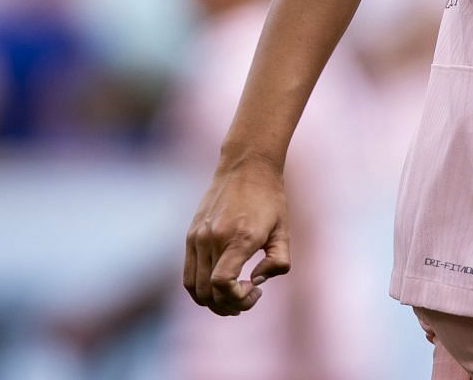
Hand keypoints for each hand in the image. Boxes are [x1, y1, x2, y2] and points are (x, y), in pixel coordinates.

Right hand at [183, 156, 291, 314]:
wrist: (246, 167)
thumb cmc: (270, 199)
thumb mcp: (284, 231)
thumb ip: (278, 262)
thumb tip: (255, 281)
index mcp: (239, 238)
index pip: (222, 284)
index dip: (237, 299)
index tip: (255, 291)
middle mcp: (214, 239)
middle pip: (208, 292)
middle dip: (228, 306)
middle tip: (247, 298)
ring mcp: (198, 237)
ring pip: (194, 288)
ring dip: (212, 302)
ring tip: (232, 297)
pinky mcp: (190, 235)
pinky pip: (187, 274)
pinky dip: (199, 289)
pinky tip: (218, 286)